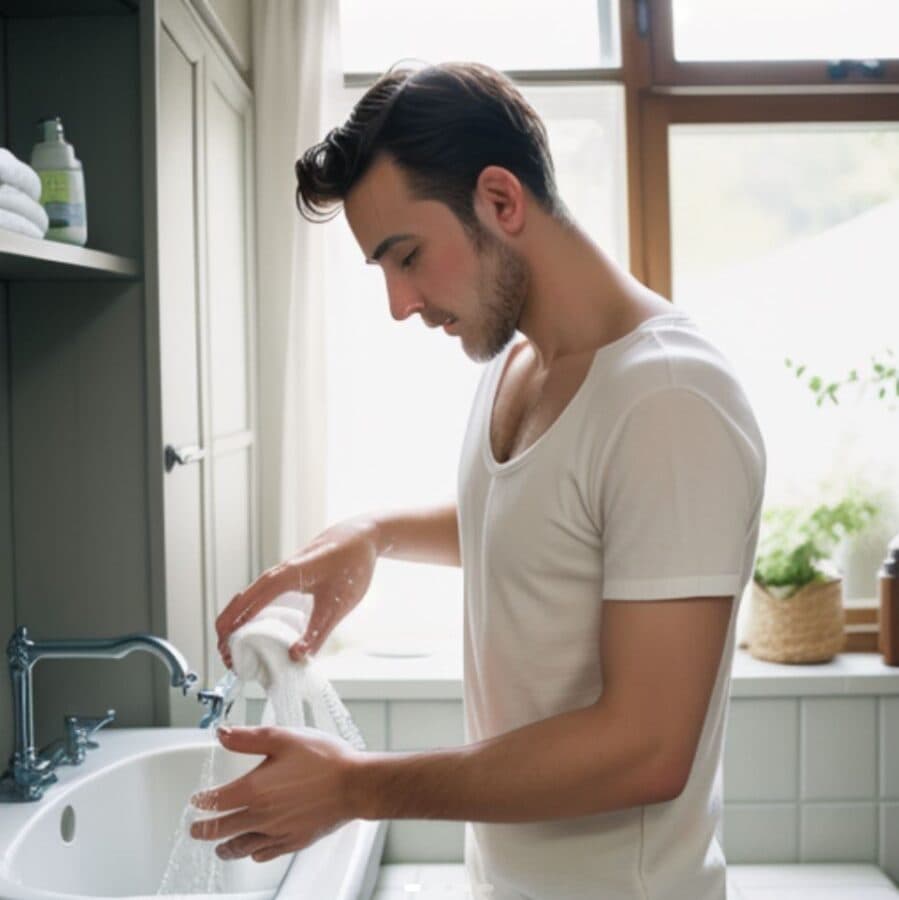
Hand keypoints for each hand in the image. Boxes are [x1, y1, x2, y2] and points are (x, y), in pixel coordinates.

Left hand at [189, 725, 361, 861]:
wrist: (356, 784)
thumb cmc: (324, 759)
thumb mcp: (283, 738)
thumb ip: (247, 738)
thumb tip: (221, 734)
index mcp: (254, 790)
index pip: (215, 802)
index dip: (202, 801)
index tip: (197, 800)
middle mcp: (261, 816)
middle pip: (222, 830)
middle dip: (204, 830)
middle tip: (196, 830)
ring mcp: (278, 832)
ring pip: (241, 848)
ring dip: (226, 848)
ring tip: (220, 848)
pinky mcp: (295, 841)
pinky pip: (265, 853)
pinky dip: (254, 853)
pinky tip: (255, 850)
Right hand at [215, 517, 379, 666]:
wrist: (360, 537)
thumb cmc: (350, 564)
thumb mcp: (337, 605)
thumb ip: (317, 632)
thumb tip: (295, 657)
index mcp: (284, 577)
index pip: (246, 604)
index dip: (232, 628)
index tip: (224, 651)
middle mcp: (276, 574)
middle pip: (240, 601)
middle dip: (227, 629)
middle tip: (226, 658)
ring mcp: (280, 575)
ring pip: (248, 598)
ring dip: (236, 622)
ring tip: (234, 649)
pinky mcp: (287, 578)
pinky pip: (259, 596)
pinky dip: (249, 614)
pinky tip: (254, 630)